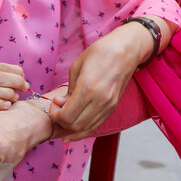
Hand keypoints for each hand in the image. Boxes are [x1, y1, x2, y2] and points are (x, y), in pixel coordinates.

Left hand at [49, 22, 147, 140]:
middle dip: (61, 122)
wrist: (126, 50)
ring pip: (86, 129)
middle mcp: (99, 100)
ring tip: (64, 119)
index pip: (66, 116)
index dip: (55, 114)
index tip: (54, 103)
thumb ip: (68, 89)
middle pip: (75, 125)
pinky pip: (96, 125)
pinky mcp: (113, 107)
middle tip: (57, 110)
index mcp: (88, 88)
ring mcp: (108, 105)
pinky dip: (84, 129)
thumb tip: (61, 104)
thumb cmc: (100, 53)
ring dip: (71, 129)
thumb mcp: (77, 66)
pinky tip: (75, 127)